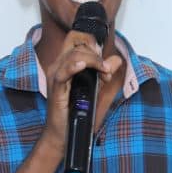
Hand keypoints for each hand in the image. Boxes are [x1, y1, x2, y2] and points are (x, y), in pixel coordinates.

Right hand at [41, 31, 122, 154]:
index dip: (92, 42)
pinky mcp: (56, 88)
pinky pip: (63, 72)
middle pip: (75, 41)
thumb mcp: (96, 90)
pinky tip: (83, 66)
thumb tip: (116, 59)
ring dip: (93, 61)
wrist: (64, 134)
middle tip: (106, 69)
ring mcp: (56, 76)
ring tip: (104, 74)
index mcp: (66, 63)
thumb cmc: (76, 112)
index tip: (104, 58)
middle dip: (95, 51)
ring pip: (73, 54)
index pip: (76, 38)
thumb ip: (105, 73)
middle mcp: (59, 66)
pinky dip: (74, 66)